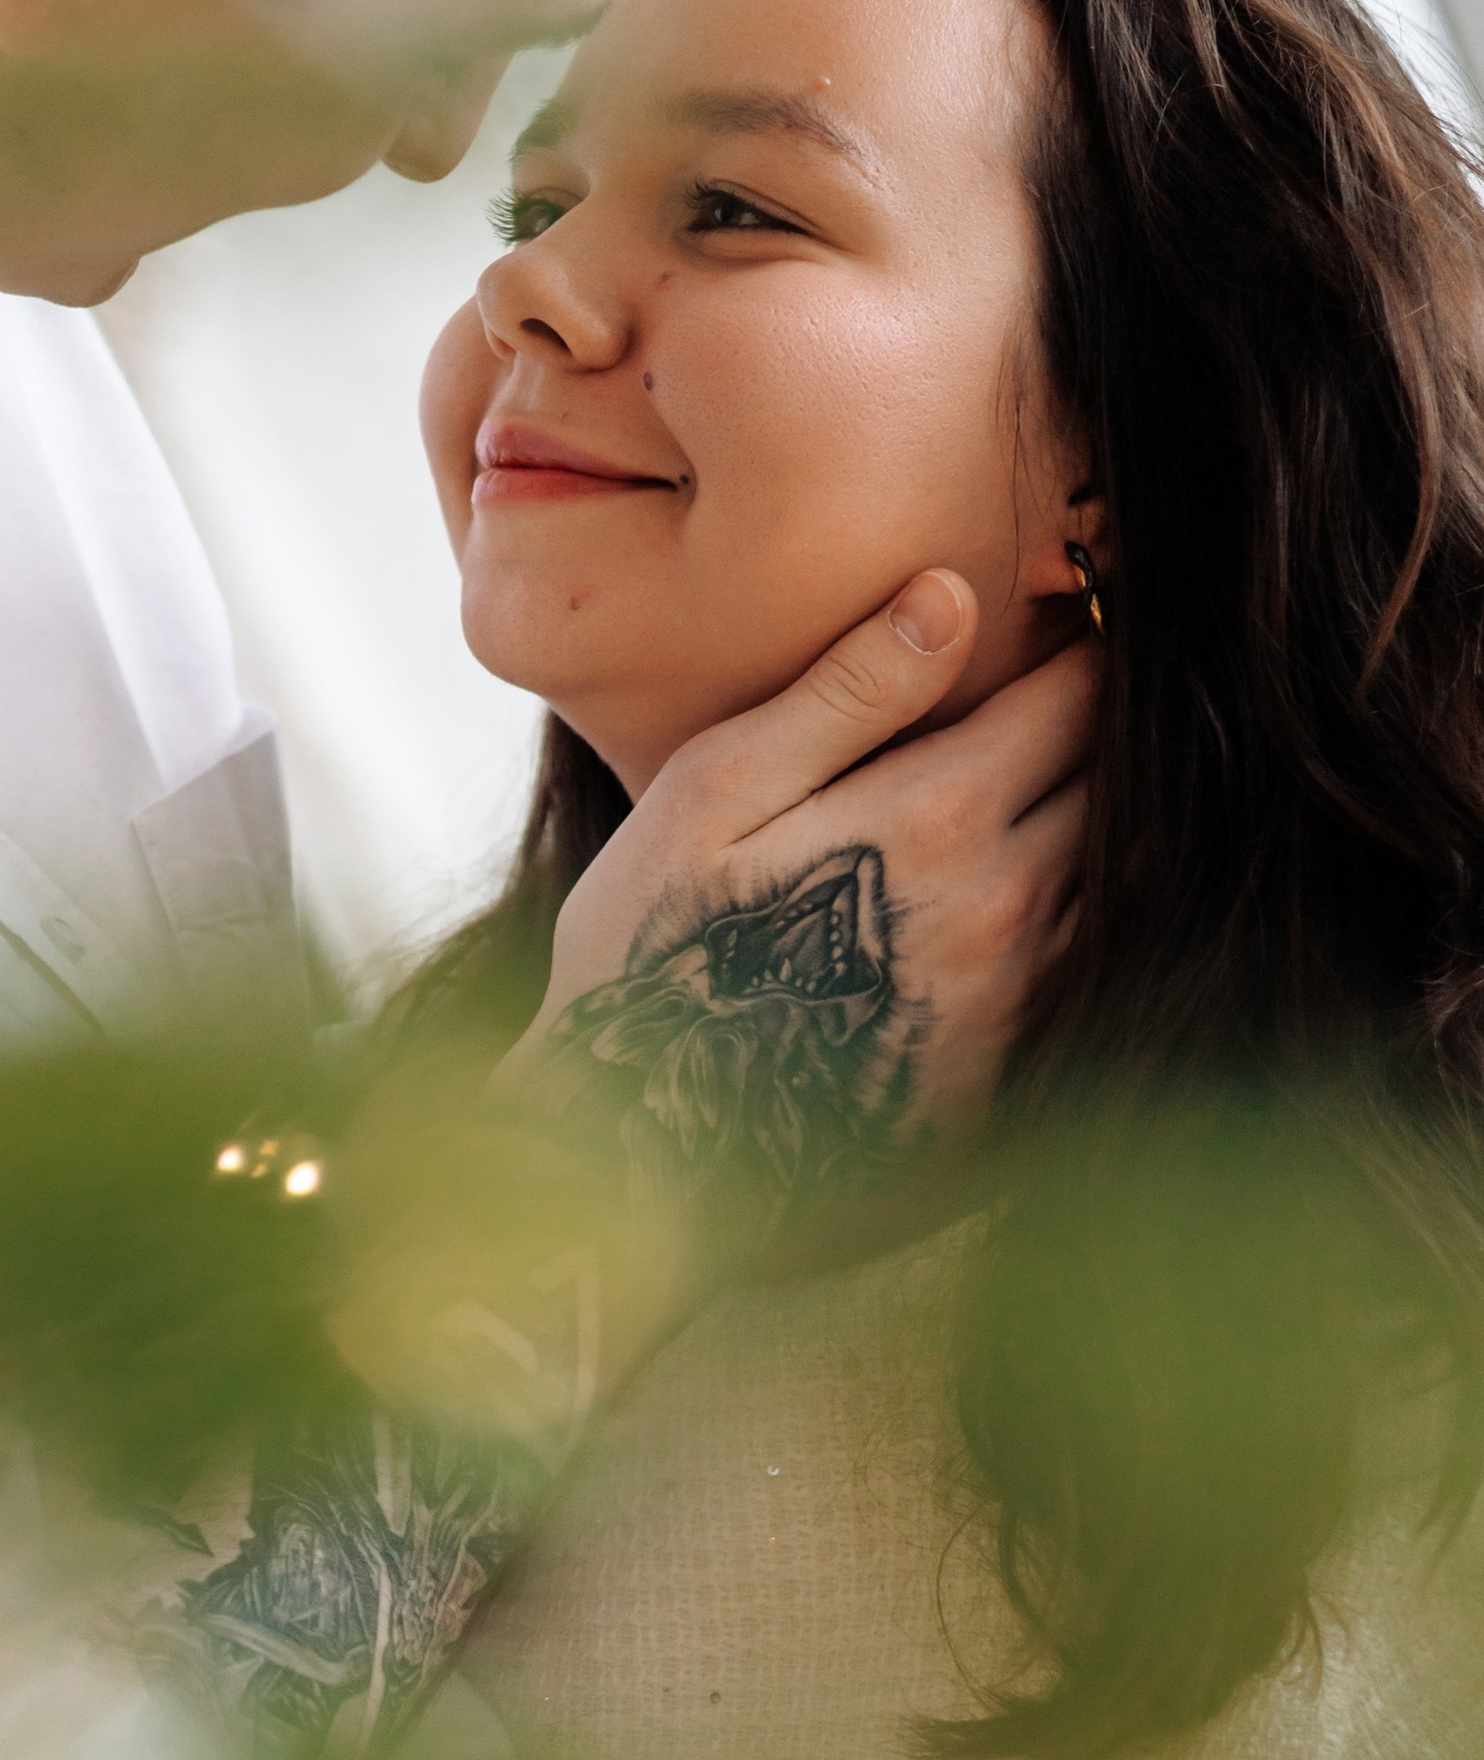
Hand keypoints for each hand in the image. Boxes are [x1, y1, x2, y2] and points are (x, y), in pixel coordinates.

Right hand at [503, 568, 1092, 1198]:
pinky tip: (1028, 919)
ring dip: (1104, 834)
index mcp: (944, 816)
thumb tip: (952, 594)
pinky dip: (1088, 930)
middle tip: (1076, 701)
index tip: (1081, 611)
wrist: (637, 1165)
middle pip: (1119, 788)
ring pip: (1121, 885)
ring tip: (1060, 799)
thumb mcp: (715, 798)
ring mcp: (1024, 1005)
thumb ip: (843, 695)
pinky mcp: (1019, 1085)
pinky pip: (1096, 980)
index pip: (1075, 695)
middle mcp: (1013, 909)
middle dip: (1105, 738)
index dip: (1085, 643)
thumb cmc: (653, 961)